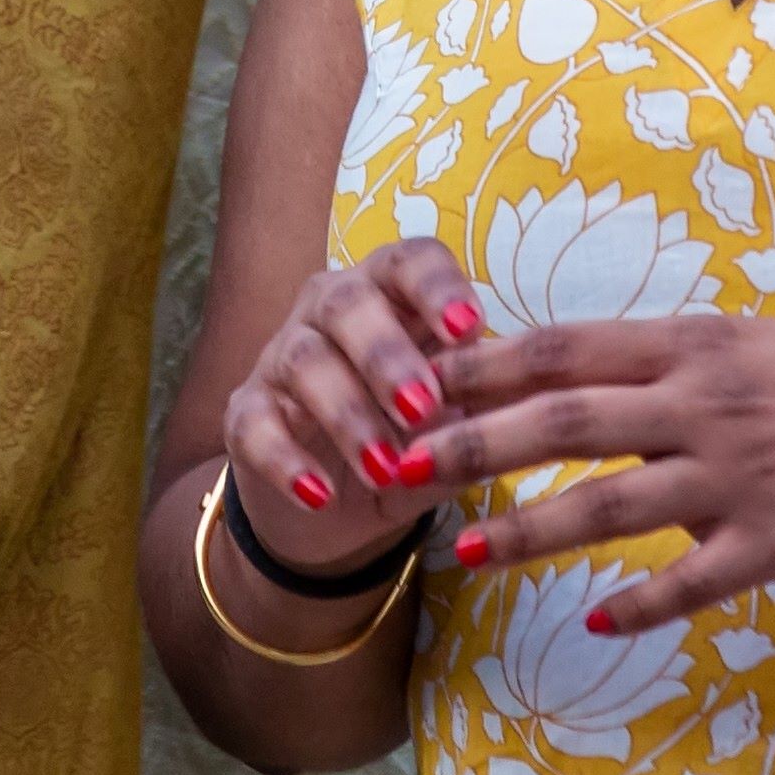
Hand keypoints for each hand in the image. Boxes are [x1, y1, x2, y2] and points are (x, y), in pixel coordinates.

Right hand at [215, 234, 483, 582]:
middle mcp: (332, 311)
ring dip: (348, 414)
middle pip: (350, 304)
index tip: (469, 328)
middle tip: (423, 409)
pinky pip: (255, 424)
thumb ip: (483, 414)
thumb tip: (529, 407)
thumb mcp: (455, 431)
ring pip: (305, 361)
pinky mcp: (246, 414)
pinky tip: (318, 495)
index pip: (412, 263)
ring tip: (383, 467)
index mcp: (394, 297)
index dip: (438, 288)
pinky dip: (285, 460)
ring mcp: (283, 358)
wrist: (340, 512)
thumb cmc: (410, 444)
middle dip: (387, 355)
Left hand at [427, 312, 774, 635]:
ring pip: (606, 505)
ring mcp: (739, 474)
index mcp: (703, 342)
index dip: (484, 366)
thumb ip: (698, 364)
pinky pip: (691, 580)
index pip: (567, 347)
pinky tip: (596, 621)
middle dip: (469, 445)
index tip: (417, 377)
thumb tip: (626, 377)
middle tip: (398, 467)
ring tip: (461, 556)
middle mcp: (707, 402)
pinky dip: (639, 602)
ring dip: (526, 533)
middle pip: (561, 422)